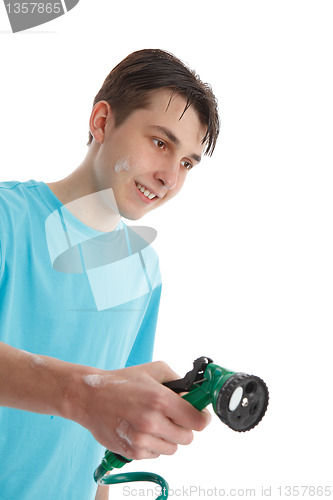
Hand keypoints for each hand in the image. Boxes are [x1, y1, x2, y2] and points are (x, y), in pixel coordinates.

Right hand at [74, 361, 210, 459]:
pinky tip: (143, 430)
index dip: (201, 418)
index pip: (197, 421)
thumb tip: (194, 395)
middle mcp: (152, 421)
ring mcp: (142, 439)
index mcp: (160, 399)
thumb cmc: (122, 382)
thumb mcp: (154, 370)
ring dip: (168, 437)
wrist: (90, 397)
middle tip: (173, 416)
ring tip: (155, 422)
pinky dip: (154, 445)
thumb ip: (178, 381)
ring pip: (173, 448)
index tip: (199, 415)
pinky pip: (156, 454)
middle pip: (188, 437)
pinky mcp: (133, 452)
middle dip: (184, 426)